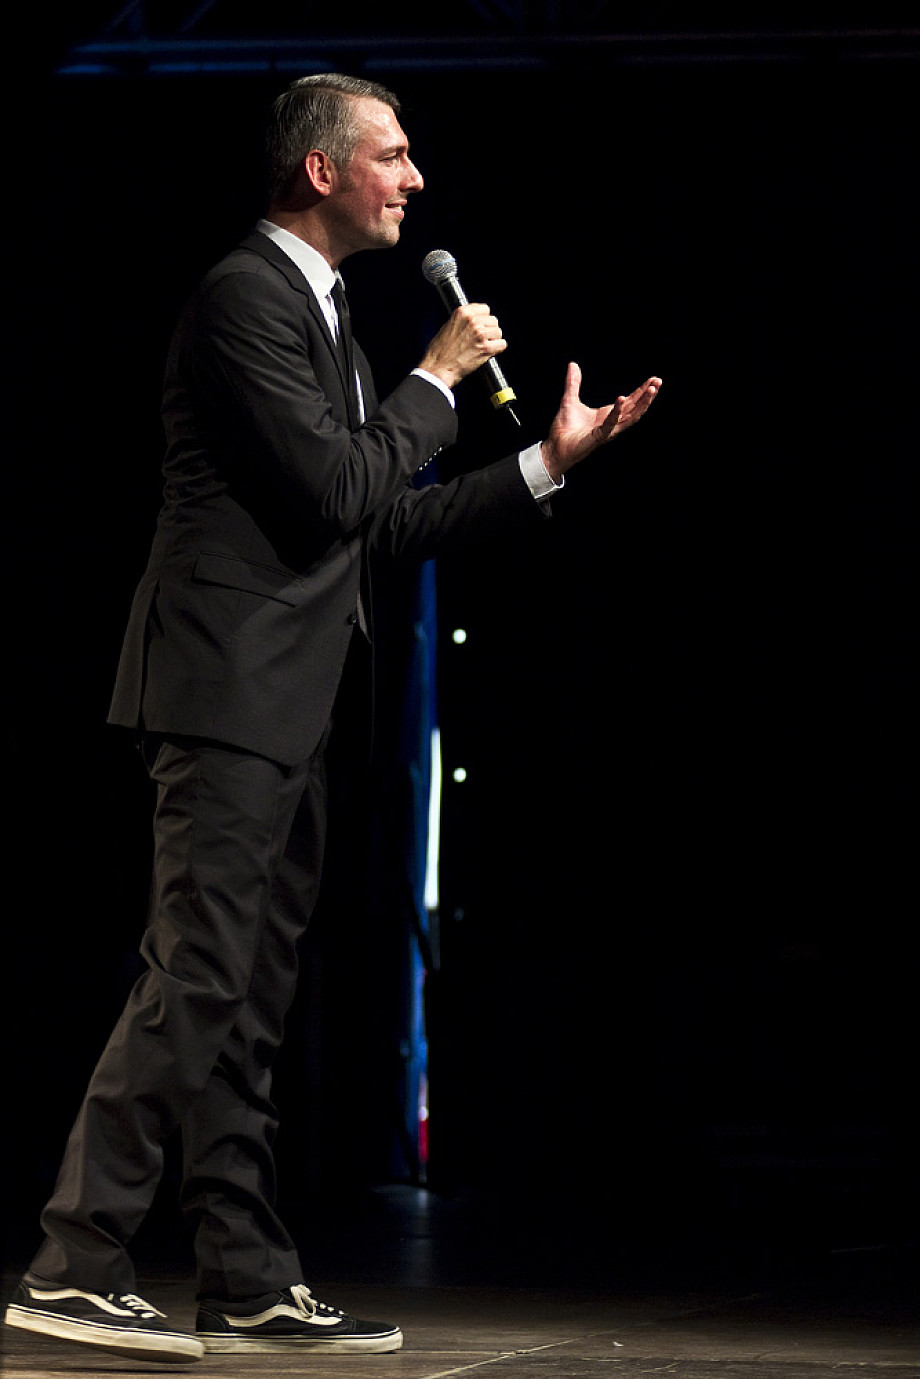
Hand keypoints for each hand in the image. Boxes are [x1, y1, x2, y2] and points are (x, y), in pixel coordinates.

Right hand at [417, 303, 506, 390]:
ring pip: (498, 332)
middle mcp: (472, 321)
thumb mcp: (447, 326)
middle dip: (489, 330)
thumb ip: (463, 321)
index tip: (481, 325)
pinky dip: (497, 349)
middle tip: (481, 339)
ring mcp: (480, 334)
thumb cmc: (440, 351)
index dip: (483, 319)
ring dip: (493, 340)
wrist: (438, 368)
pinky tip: (488, 352)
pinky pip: (502, 344)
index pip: (485, 309)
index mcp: (462, 313)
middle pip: (493, 321)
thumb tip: (474, 320)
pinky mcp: (485, 348)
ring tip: (482, 346)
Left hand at [540, 362, 661, 481]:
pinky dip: (616, 412)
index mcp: (608, 415)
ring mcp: (607, 431)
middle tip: (658, 382)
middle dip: (647, 395)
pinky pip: (610, 424)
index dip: (642, 391)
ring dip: (641, 404)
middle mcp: (611, 424)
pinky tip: (621, 399)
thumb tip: (573, 364)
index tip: (653, 380)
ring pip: (630, 417)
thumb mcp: (569, 399)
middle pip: (635, 408)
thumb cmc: (564, 428)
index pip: (630, 401)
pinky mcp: (598, 437)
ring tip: (650, 390)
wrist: (555, 447)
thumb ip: (573, 382)